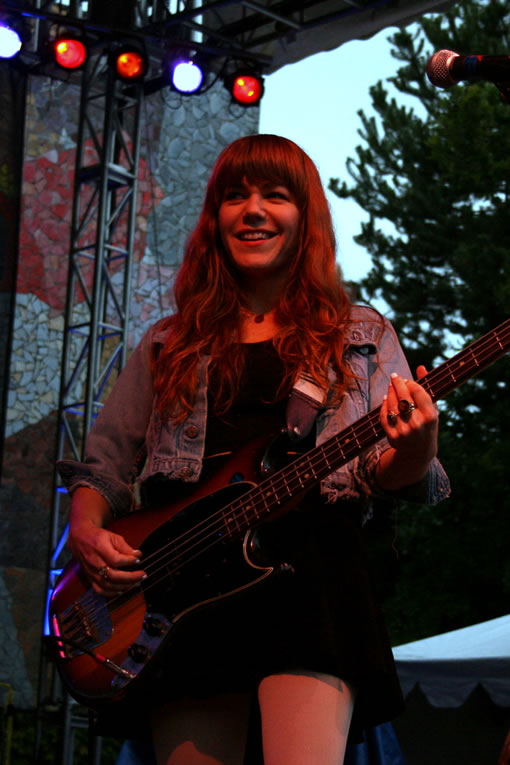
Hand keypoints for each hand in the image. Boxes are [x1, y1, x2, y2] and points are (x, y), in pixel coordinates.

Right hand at [69, 521, 145, 596]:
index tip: (138, 560)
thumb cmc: (98, 537)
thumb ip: (125, 547)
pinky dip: (111, 593)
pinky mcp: (89, 578)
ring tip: (136, 583)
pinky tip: (122, 591)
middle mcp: (94, 562)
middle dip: (130, 578)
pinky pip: (99, 590)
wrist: (80, 539)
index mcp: (99, 548)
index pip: (115, 559)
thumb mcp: (112, 536)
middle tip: (142, 575)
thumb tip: (138, 555)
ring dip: (124, 586)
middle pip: (112, 575)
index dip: (128, 561)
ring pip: (107, 585)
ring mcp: (91, 572)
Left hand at [378, 365, 438, 487]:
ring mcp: (404, 431)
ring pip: (392, 405)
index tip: (407, 380)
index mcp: (430, 416)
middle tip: (394, 376)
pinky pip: (384, 416)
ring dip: (389, 393)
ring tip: (390, 387)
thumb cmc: (427, 426)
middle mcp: (417, 423)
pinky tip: (385, 399)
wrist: (419, 452)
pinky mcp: (392, 436)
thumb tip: (420, 367)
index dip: (410, 383)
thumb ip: (426, 388)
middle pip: (403, 397)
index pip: (418, 392)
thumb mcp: (432, 409)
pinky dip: (384, 406)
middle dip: (397, 384)